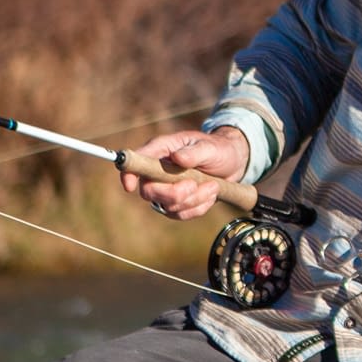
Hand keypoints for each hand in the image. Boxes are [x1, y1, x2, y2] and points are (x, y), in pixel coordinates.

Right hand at [121, 127, 251, 219]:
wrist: (233, 162)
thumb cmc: (218, 149)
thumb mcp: (210, 147)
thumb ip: (195, 152)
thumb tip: (178, 158)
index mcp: (161, 150)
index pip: (135, 163)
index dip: (128, 175)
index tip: (130, 186)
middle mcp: (158, 171)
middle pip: (149, 192)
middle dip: (172, 194)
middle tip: (194, 184)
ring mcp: (167, 189)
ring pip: (167, 206)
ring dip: (193, 200)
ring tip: (212, 186)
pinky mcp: (178, 203)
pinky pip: (181, 214)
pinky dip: (198, 208)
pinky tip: (210, 194)